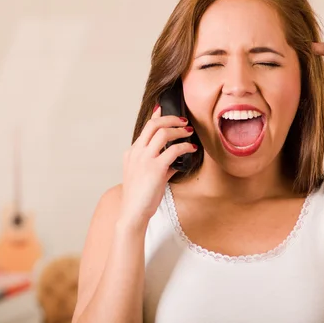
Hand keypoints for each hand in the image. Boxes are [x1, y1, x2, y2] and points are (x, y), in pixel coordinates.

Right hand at [119, 105, 196, 227]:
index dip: (157, 116)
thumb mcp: (146, 177)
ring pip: (163, 133)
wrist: (133, 213)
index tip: (165, 109)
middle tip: (184, 121)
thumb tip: (175, 161)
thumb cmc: (140, 197)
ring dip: (179, 130)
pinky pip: (174, 150)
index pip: (145, 128)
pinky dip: (185, 146)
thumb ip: (159, 165)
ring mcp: (145, 159)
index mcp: (132, 153)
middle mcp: (136, 152)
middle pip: (153, 125)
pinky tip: (191, 148)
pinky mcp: (156, 168)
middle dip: (171, 118)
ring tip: (189, 132)